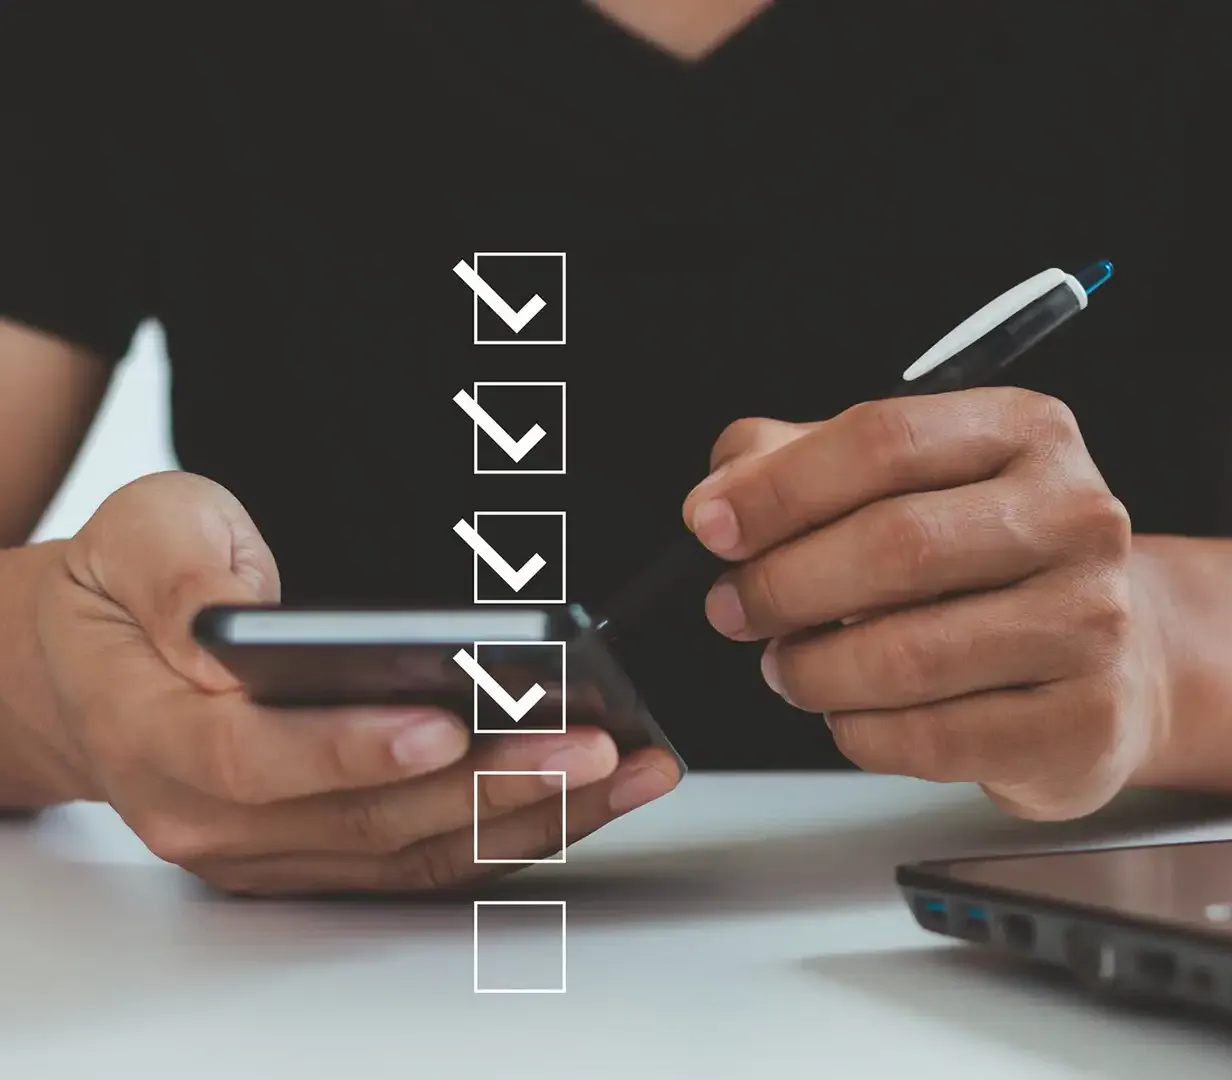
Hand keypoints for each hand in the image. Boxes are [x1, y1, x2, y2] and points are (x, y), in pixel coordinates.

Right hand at [28, 472, 678, 895]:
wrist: (89, 671)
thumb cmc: (124, 596)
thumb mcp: (135, 537)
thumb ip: (182, 568)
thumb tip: (241, 614)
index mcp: (156, 736)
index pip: (256, 759)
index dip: (352, 748)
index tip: (445, 722)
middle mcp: (214, 819)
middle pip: (367, 821)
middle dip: (490, 782)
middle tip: (589, 740)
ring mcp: (274, 852)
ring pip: (417, 852)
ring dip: (534, 814)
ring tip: (627, 764)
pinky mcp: (327, 858)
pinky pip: (433, 860)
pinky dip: (522, 830)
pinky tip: (599, 789)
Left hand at [683, 389, 1169, 819]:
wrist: (1114, 664)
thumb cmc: (989, 568)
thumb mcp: (906, 484)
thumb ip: (802, 466)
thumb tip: (721, 495)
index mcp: (1029, 433)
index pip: (886, 439)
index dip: (781, 487)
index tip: (710, 526)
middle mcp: (1078, 517)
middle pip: (897, 545)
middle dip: (786, 585)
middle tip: (734, 610)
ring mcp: (1093, 623)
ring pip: (908, 656)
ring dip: (814, 671)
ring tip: (790, 668)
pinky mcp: (1084, 722)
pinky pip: (932, 739)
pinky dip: (861, 733)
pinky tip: (852, 715)